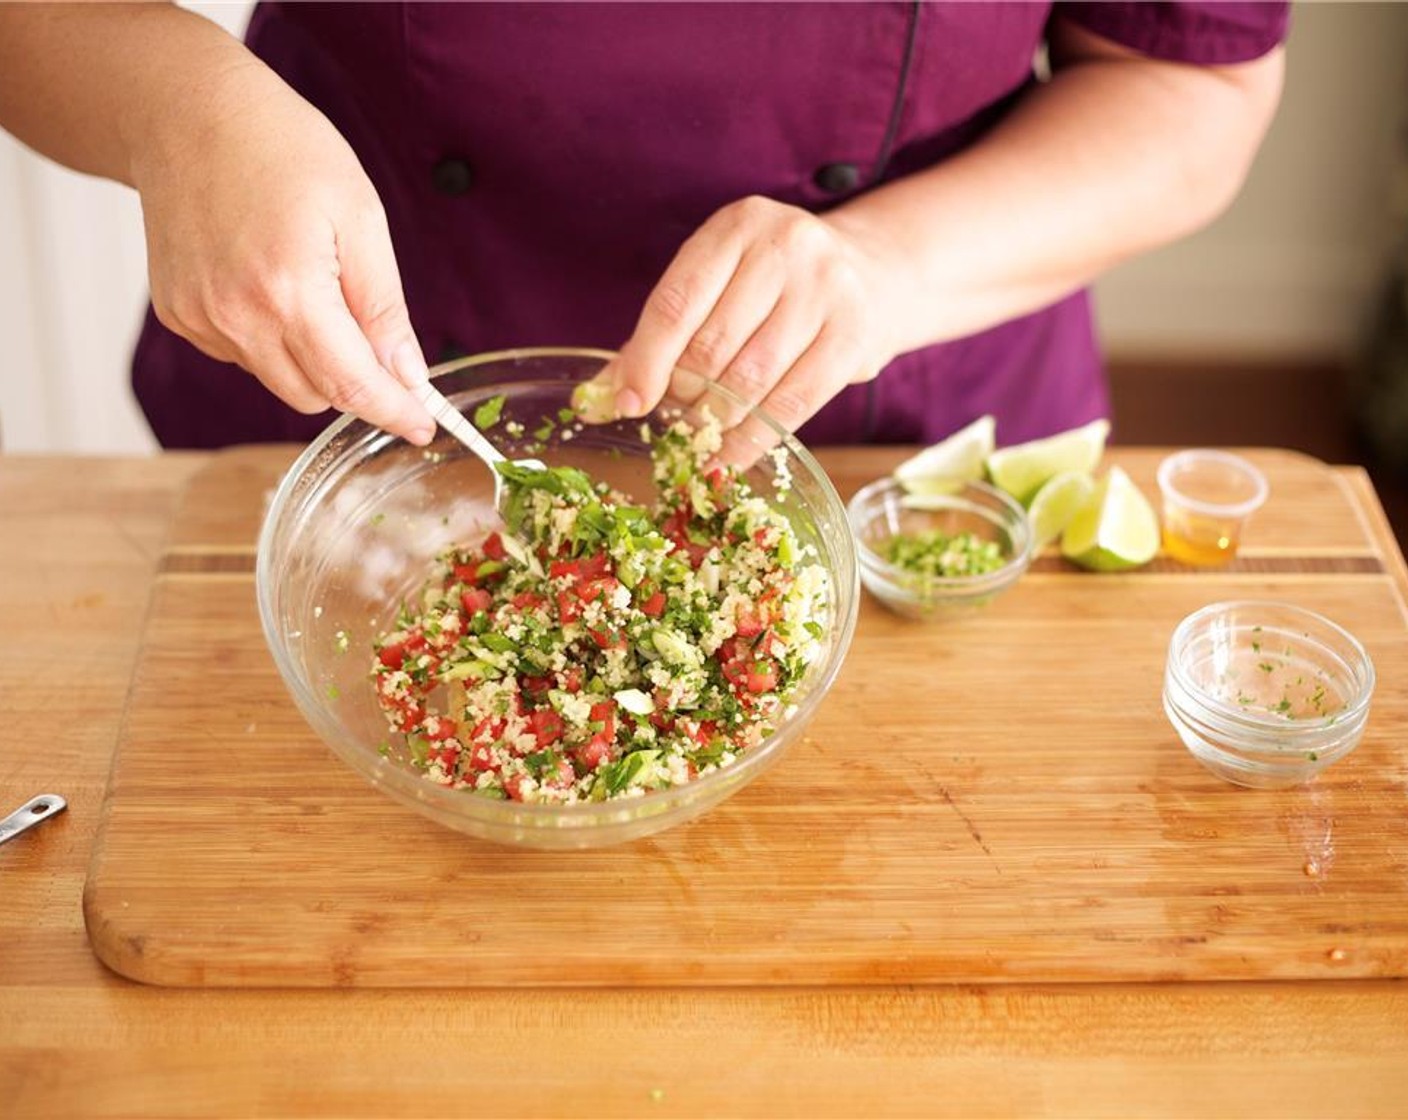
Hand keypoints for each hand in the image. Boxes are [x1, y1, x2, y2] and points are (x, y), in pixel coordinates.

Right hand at [131, 63, 435, 443]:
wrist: (185, 115)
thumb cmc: (281, 150)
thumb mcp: (359, 217)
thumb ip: (383, 306)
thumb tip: (408, 373)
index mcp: (290, 291)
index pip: (353, 385)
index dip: (394, 413)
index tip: (423, 428)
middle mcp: (237, 317)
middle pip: (317, 397)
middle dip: (356, 380)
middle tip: (374, 335)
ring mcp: (201, 321)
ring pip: (281, 383)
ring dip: (312, 360)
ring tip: (311, 286)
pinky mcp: (180, 317)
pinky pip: (244, 357)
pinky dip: (271, 340)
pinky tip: (268, 282)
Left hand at [604, 195, 900, 430]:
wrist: (875, 276)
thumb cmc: (776, 287)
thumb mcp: (720, 286)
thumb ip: (661, 335)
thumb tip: (598, 398)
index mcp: (736, 227)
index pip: (677, 302)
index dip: (646, 360)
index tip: (628, 404)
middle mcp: (784, 248)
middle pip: (712, 346)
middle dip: (683, 395)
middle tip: (672, 421)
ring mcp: (825, 291)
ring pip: (749, 380)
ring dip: (715, 422)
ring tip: (698, 440)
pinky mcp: (853, 337)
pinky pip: (791, 404)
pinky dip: (751, 441)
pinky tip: (728, 458)